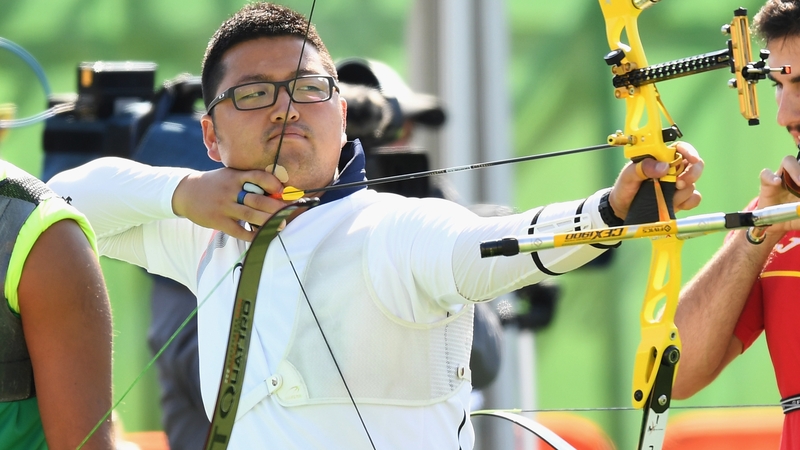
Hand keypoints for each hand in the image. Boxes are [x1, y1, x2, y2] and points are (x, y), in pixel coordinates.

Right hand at [172, 167, 286, 240]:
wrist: (186, 193)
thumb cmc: (216, 184)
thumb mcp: (229, 175)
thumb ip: (248, 179)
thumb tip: (276, 188)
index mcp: (235, 176)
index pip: (257, 176)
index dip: (272, 182)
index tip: (282, 189)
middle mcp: (230, 190)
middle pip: (257, 199)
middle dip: (276, 206)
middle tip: (290, 211)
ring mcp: (224, 206)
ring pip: (250, 215)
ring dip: (268, 221)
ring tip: (281, 224)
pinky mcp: (218, 221)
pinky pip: (238, 230)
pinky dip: (251, 235)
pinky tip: (262, 236)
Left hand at [608, 141, 703, 218]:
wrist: (622, 209)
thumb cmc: (625, 188)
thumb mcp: (628, 175)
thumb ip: (643, 167)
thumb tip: (664, 166)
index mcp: (660, 158)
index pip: (680, 148)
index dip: (689, 151)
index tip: (692, 159)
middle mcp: (672, 169)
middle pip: (694, 165)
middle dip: (691, 174)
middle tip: (678, 183)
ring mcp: (677, 184)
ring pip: (692, 184)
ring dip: (681, 192)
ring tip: (663, 196)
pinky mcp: (680, 199)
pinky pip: (694, 198)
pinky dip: (688, 202)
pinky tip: (675, 204)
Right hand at [757, 154, 799, 233]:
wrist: (776, 225)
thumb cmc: (793, 217)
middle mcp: (795, 177)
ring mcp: (781, 178)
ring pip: (788, 162)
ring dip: (795, 169)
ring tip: (799, 182)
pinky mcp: (766, 184)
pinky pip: (766, 174)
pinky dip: (771, 176)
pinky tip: (776, 182)